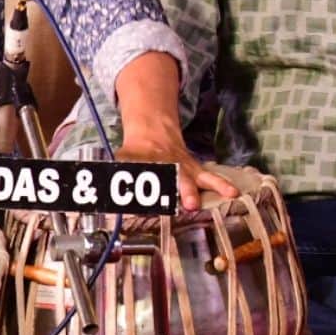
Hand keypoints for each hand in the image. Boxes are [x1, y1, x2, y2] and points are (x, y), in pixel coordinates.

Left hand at [115, 125, 237, 210]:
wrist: (153, 129)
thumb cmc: (136, 152)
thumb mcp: (120, 159)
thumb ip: (112, 176)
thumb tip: (102, 189)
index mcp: (147, 164)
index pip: (145, 174)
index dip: (142, 186)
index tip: (142, 202)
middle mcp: (168, 165)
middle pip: (176, 177)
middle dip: (183, 190)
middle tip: (190, 205)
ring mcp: (183, 167)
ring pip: (198, 176)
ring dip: (211, 186)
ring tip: (227, 194)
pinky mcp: (194, 169)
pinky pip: (209, 177)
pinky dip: (221, 184)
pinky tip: (233, 192)